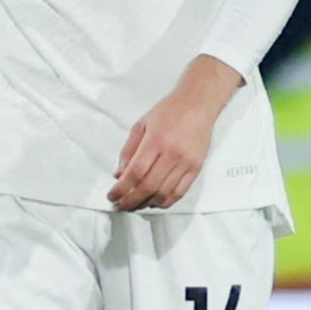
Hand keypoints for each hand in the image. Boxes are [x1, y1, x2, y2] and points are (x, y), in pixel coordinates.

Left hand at [109, 56, 239, 209]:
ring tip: (135, 205)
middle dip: (131, 200)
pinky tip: (155, 202)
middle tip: (121, 205)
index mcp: (156, 140)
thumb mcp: (141, 124)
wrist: (198, 104)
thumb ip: (128, 150)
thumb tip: (119, 174)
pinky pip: (180, 191)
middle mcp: (172, 153)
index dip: (121, 188)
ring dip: (147, 204)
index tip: (112, 195)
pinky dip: (166, 201)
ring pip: (164, 193)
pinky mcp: (196, 167)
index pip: (136, 172)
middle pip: (148, 186)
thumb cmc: (170, 111)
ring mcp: (186, 162)